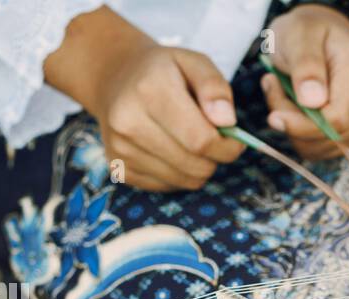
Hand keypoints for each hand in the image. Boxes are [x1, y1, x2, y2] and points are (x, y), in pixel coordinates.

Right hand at [45, 8, 243, 191]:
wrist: (114, 80)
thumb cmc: (163, 71)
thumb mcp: (193, 62)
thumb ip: (215, 87)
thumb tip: (227, 121)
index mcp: (149, 90)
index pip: (201, 140)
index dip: (228, 147)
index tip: (235, 140)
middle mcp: (127, 122)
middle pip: (195, 165)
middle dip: (215, 158)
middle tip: (213, 139)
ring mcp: (120, 149)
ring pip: (185, 181)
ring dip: (199, 167)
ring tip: (191, 141)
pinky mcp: (120, 169)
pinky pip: (169, 186)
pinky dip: (179, 174)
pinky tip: (172, 149)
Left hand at [263, 5, 348, 159]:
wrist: (324, 36)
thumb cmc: (310, 32)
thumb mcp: (300, 35)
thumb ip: (307, 66)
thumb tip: (313, 102)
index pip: (337, 119)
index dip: (303, 126)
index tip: (273, 116)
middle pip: (326, 136)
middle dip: (291, 120)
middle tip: (272, 85)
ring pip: (318, 147)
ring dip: (292, 126)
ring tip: (283, 91)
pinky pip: (318, 149)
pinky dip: (298, 133)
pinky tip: (293, 106)